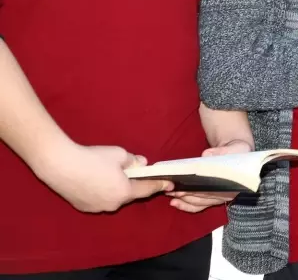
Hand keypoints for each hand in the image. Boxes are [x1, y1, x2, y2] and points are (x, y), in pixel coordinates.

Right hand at [33, 140, 170, 213]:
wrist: (61, 166)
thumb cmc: (93, 159)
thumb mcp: (120, 154)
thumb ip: (134, 161)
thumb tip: (141, 164)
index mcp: (125, 192)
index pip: (147, 189)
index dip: (159, 185)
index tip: (170, 185)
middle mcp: (113, 204)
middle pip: (129, 194)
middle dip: (132, 183)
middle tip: (131, 171)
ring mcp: (97, 208)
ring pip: (113, 198)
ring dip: (115, 188)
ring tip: (108, 174)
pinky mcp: (83, 207)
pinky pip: (99, 200)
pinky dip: (101, 192)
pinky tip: (94, 181)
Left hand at [167, 139, 251, 212]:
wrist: (238, 153)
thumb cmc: (237, 151)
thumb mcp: (234, 148)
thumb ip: (221, 151)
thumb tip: (206, 155)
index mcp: (233, 184)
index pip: (212, 192)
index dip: (197, 192)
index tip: (184, 190)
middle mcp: (226, 194)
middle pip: (203, 199)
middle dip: (186, 196)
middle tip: (172, 192)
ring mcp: (217, 197)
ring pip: (199, 204)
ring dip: (183, 201)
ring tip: (170, 195)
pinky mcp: (211, 198)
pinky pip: (198, 205)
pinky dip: (186, 205)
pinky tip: (175, 203)